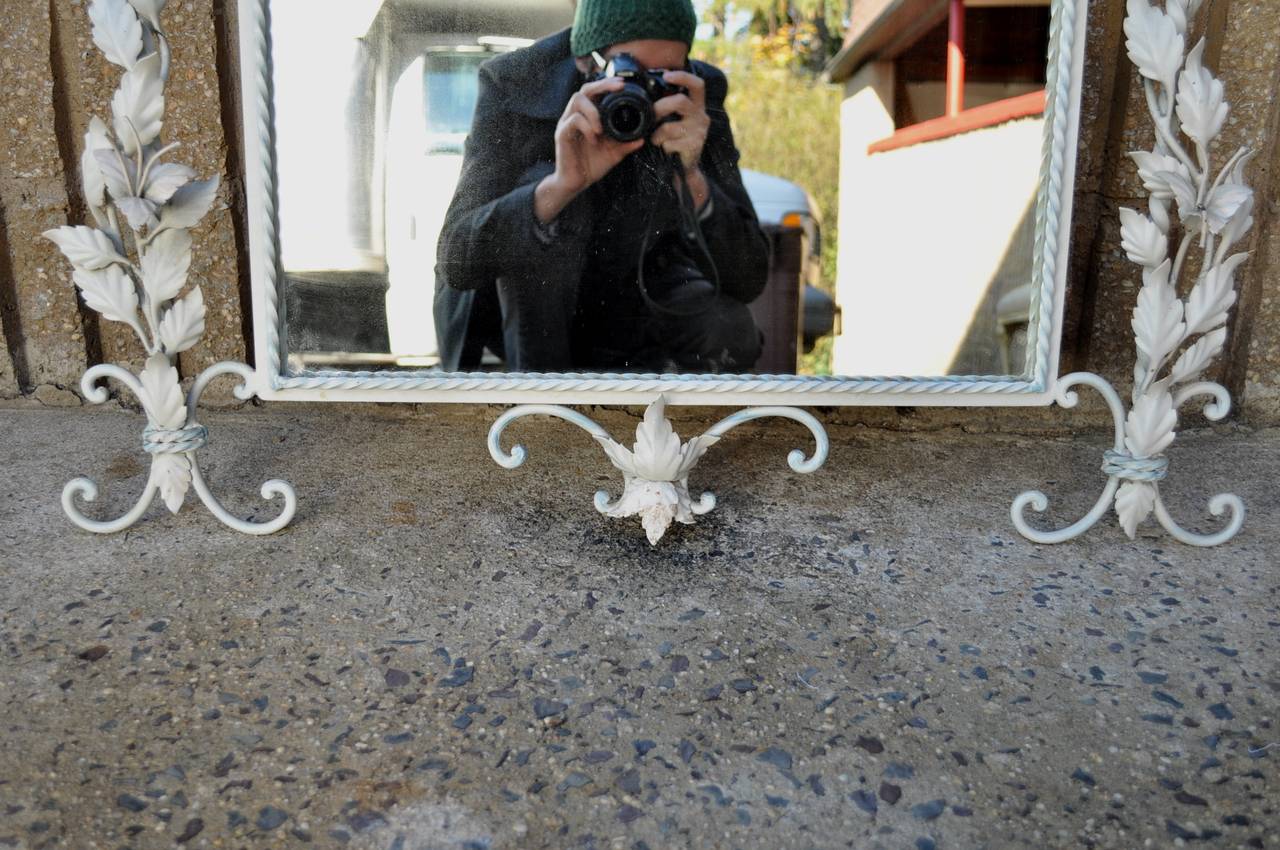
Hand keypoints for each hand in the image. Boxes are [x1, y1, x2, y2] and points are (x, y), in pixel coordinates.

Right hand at [553, 77, 645, 194]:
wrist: (575, 183)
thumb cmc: (591, 165)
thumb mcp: (613, 154)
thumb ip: (626, 145)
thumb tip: (642, 139)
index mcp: (587, 117)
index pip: (594, 92)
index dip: (607, 84)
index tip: (623, 84)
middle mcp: (575, 116)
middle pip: (584, 89)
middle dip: (602, 85)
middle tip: (618, 88)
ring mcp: (567, 124)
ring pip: (577, 100)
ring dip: (593, 110)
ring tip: (601, 128)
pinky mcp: (562, 134)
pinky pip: (573, 121)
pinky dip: (586, 127)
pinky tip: (594, 139)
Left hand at [650, 70, 709, 170]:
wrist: (685, 166)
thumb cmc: (675, 138)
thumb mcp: (673, 118)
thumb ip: (667, 105)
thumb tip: (646, 91)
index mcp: (697, 105)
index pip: (697, 85)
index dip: (683, 77)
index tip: (666, 75)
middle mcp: (701, 116)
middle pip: (680, 102)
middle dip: (660, 107)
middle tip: (651, 115)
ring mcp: (699, 131)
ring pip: (670, 126)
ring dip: (657, 134)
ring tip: (656, 139)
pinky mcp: (694, 146)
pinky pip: (670, 143)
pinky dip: (663, 146)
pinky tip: (666, 149)